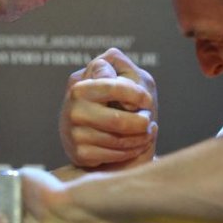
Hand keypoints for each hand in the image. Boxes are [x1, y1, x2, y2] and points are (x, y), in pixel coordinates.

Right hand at [59, 48, 157, 167]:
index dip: (137, 95)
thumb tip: (113, 85)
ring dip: (140, 137)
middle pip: (117, 121)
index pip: (114, 88)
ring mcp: (74, 133)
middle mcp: (74, 109)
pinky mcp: (80, 154)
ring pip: (118, 140)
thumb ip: (120, 67)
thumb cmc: (117, 99)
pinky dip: (132, 151)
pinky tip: (137, 145)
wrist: (102, 136)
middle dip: (141, 122)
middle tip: (148, 121)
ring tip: (146, 132)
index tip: (147, 100)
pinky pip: (114, 155)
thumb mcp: (122, 74)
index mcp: (81, 85)